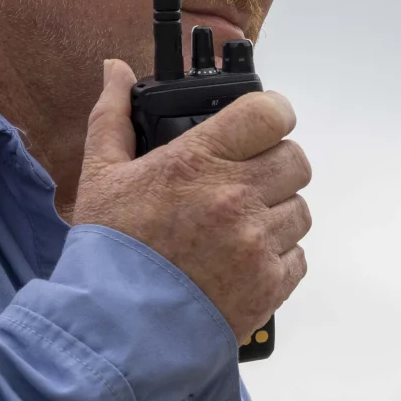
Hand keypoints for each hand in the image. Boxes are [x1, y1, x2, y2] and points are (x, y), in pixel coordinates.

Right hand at [73, 59, 311, 343]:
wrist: (115, 331)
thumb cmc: (109, 253)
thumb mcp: (100, 175)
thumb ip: (112, 116)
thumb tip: (114, 69)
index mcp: (198, 162)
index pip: (270, 114)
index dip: (271, 114)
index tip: (261, 125)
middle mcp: (236, 198)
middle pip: (296, 159)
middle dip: (276, 164)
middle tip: (247, 180)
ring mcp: (256, 244)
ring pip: (300, 209)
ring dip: (276, 213)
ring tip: (239, 227)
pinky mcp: (269, 285)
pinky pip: (298, 256)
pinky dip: (278, 257)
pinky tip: (243, 261)